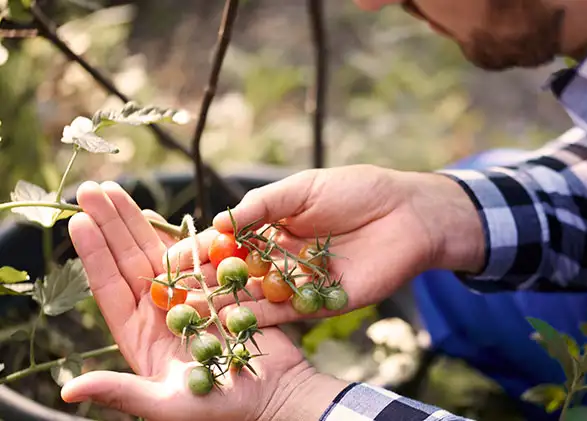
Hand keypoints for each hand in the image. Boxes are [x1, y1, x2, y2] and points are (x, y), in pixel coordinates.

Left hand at [65, 181, 346, 419]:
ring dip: (136, 221)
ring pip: (156, 252)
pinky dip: (179, 234)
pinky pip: (194, 256)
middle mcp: (159, 314)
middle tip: (92, 189)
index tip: (79, 221)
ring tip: (116, 190)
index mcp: (142, 337)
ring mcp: (188, 299)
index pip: (111, 288)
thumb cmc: (223, 409)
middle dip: (110, 224)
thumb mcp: (167, 405)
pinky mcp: (216, 290)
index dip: (94, 254)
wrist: (276, 395)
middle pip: (128, 260)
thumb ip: (122, 392)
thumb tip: (70, 389)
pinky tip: (162, 213)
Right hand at [168, 164, 483, 326]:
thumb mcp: (302, 189)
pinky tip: (233, 321)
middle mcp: (280, 258)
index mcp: (274, 227)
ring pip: (255, 297)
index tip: (170, 262)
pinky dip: (259, 318)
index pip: (227, 243)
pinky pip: (284, 314)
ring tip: (191, 314)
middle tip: (169, 295)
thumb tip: (218, 223)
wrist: (407, 214)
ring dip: (224, 305)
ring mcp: (298, 283)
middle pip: (235, 275)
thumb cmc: (357, 191)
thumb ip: (262, 206)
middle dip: (204, 284)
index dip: (200, 252)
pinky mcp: (318, 303)